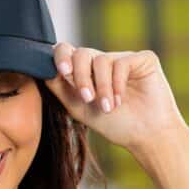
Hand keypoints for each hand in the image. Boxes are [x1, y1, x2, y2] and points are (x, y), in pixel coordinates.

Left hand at [43, 42, 187, 153]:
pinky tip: (120, 100)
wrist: (146, 136)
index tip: (62, 71)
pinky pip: (121, 62)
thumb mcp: (79, 108)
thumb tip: (42, 69)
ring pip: (101, 60)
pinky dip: (117, 83)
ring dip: (101, 87)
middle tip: (86, 98)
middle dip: (80, 76)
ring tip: (108, 107)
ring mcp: (123, 58)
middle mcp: (103, 61)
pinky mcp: (143, 59)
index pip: (68, 52)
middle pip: (81, 53)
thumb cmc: (115, 124)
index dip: (61, 57)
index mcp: (87, 71)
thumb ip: (60, 88)